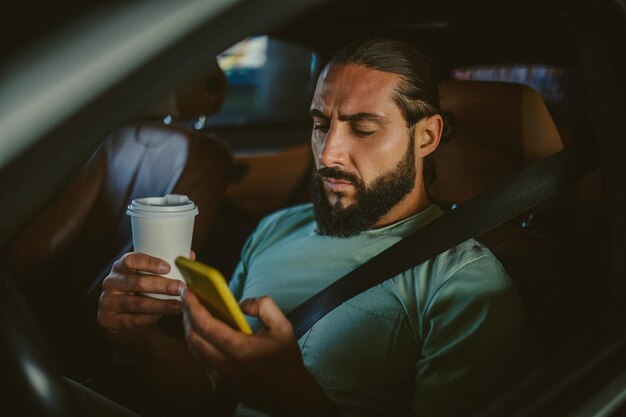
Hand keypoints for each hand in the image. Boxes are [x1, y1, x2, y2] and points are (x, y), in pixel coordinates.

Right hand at [97, 252, 191, 339]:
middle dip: (162, 285)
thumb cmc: (139, 291)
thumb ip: (164, 266)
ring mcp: (107, 302)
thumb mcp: (145, 276)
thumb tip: (189, 255)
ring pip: (138, 303)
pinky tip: (164, 315)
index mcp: (120, 267)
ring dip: (161, 304)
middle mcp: (111, 282)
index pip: (131, 260)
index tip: (168, 267)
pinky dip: (151, 317)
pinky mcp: (108, 320)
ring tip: (179, 305)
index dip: (149, 263)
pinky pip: (133, 320)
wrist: (120, 318)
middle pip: (137, 282)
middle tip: (181, 288)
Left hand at [182, 290, 337, 416]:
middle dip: (187, 315)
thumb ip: (264, 306)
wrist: (289, 395)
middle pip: (193, 337)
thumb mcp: (283, 327)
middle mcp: (224, 365)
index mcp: (239, 349)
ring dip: (191, 329)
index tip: (188, 291)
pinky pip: (201, 361)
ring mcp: (219, 378)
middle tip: (189, 299)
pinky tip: (204, 334)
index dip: (193, 306)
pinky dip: (198, 344)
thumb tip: (241, 303)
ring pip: (194, 350)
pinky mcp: (218, 385)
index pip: (205, 325)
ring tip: (193, 313)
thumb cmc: (286, 361)